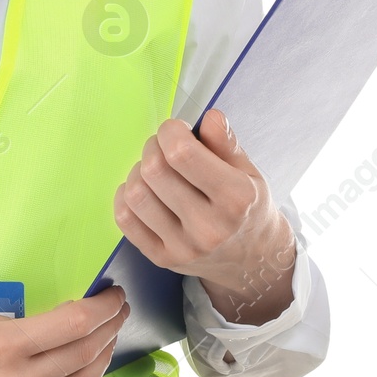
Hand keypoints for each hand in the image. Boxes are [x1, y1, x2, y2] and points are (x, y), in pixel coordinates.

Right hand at [0, 286, 128, 376]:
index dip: (102, 308)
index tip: (112, 296)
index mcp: (3, 346)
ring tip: (104, 344)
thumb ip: (11, 327)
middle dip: (108, 330)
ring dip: (99, 362)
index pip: (73, 324)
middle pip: (84, 354)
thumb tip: (42, 329)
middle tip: (116, 315)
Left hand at [113, 108, 297, 324]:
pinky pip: (124, 219)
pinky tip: (145, 191)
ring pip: (135, 193)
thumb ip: (226, 143)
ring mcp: (184, 247)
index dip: (170, 131)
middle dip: (153, 147)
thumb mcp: (248, 171)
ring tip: (154, 171)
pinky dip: (126, 196)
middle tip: (164, 148)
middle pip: (153, 170)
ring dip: (138, 172)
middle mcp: (210, 227)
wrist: (251, 260)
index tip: (177, 130)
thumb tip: (210, 117)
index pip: (181, 153)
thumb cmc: (246, 207)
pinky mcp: (162, 258)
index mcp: (236, 198)